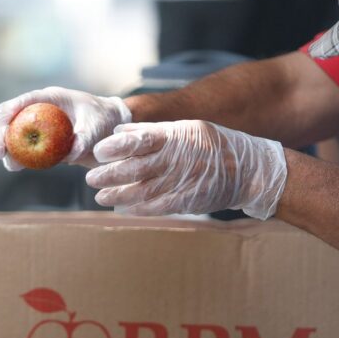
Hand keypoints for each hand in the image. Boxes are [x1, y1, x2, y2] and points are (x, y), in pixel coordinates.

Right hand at [0, 87, 131, 169]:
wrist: (111, 129)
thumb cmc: (104, 119)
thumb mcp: (97, 126)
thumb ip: (84, 137)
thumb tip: (70, 154)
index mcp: (53, 98)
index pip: (28, 100)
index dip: (9, 108)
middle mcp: (43, 111)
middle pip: (15, 119)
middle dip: (2, 133)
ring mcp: (41, 128)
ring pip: (17, 136)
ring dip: (8, 149)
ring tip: (7, 162)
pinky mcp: (44, 144)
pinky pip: (27, 150)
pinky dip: (19, 158)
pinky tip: (14, 166)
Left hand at [85, 121, 286, 219]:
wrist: (247, 171)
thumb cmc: (212, 145)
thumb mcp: (186, 128)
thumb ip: (151, 131)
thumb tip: (119, 132)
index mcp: (175, 137)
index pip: (139, 140)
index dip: (116, 147)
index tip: (99, 152)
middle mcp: (176, 159)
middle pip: (136, 167)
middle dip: (110, 174)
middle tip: (90, 178)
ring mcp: (182, 182)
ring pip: (143, 190)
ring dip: (118, 194)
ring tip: (99, 196)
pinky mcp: (187, 201)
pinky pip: (158, 207)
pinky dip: (138, 209)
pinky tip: (122, 208)